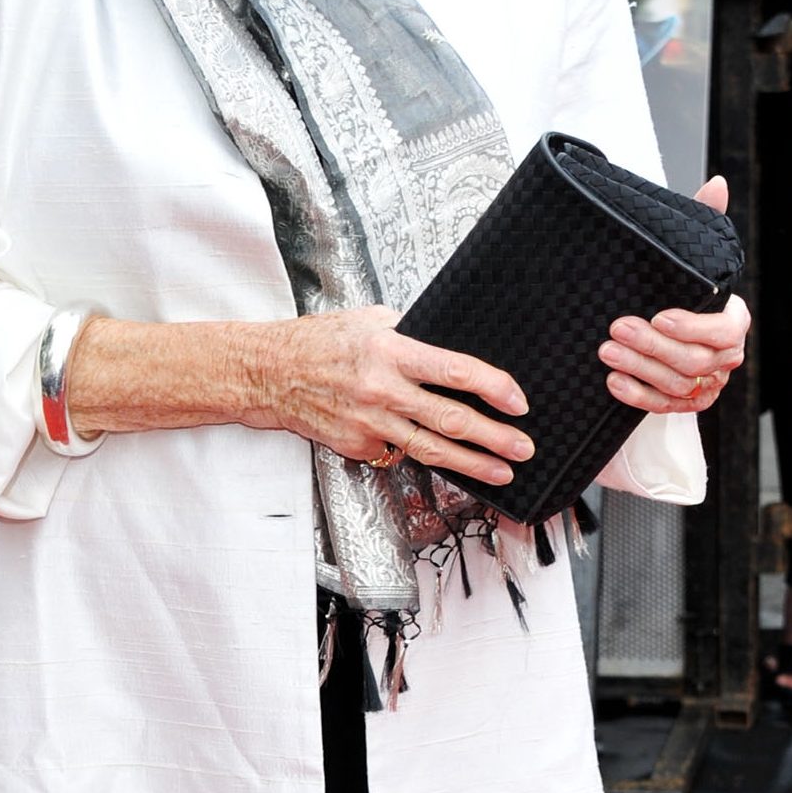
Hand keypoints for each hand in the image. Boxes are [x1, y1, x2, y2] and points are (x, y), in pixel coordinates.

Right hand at [255, 305, 533, 488]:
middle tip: (523, 448)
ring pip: (431, 450)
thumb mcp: (368, 320)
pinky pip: (397, 451)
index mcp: (389, 351)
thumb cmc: (318, 341)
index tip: (518, 402)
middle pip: (450, 420)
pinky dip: (419, 454)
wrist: (268, 372)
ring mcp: (368, 423)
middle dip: (494, 438)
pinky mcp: (356, 446)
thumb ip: (410, 334)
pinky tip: (441, 458)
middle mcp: (382, 390)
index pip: (454, 371)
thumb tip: (451, 347)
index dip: (492, 387)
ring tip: (502, 472)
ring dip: (472, 465)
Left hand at [597, 176, 749, 413]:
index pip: (724, 330)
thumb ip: (704, 219)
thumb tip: (716, 184)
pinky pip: (666, 406)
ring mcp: (708, 383)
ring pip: (679, 384)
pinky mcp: (688, 402)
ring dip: (641, 368)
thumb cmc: (679, 286)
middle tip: (617, 329)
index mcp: (733, 319)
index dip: (693, 327)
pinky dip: (639, 395)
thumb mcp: (690, 253)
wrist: (665, 323)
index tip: (659, 315)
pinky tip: (614, 381)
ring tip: (606, 351)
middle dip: (654, 346)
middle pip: (697, 360)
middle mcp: (725, 355)